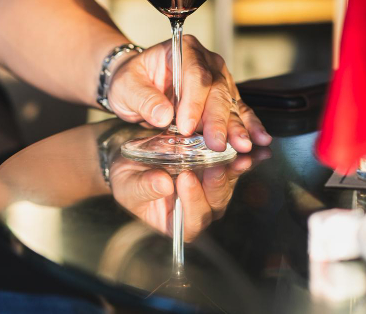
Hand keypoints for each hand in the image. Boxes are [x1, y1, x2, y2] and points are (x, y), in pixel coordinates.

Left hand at [105, 35, 270, 152]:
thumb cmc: (132, 81)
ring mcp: (219, 79)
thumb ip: (142, 98)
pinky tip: (260, 138)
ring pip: (231, 102)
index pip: (195, 76)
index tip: (187, 128)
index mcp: (184, 50)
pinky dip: (249, 126)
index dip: (193, 102)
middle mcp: (207, 61)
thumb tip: (162, 116)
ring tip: (243, 145)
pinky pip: (239, 111)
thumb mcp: (126, 86)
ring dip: (238, 126)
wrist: (138, 84)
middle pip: (218, 90)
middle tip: (217, 144)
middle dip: (218, 120)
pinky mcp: (225, 98)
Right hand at [109, 150, 268, 241]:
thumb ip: (144, 187)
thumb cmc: (129, 178)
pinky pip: (231, 165)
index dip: (192, 202)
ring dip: (230, 168)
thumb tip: (163, 185)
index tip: (185, 178)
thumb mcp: (127, 183)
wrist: (136, 157)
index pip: (191, 221)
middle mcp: (198, 210)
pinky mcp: (218, 171)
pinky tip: (237, 142)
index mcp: (176, 223)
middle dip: (216, 184)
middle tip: (213, 165)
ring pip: (226, 184)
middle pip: (215, 203)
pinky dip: (235, 154)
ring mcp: (211, 191)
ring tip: (229, 151)